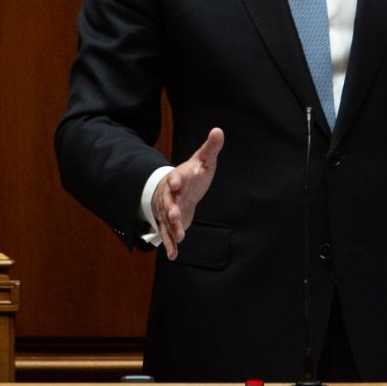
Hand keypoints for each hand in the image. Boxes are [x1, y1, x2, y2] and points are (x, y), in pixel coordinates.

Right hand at [152, 127, 223, 259]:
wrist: (178, 187)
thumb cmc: (193, 173)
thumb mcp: (203, 159)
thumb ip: (211, 148)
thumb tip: (219, 130)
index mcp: (180, 177)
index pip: (176, 177)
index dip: (175, 179)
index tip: (175, 183)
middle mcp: (170, 194)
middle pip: (169, 201)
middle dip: (172, 208)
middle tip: (176, 215)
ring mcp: (168, 208)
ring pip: (167, 219)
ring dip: (172, 228)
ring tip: (179, 238)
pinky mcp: (169, 221)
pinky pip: (167, 233)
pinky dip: (170, 243)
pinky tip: (173, 255)